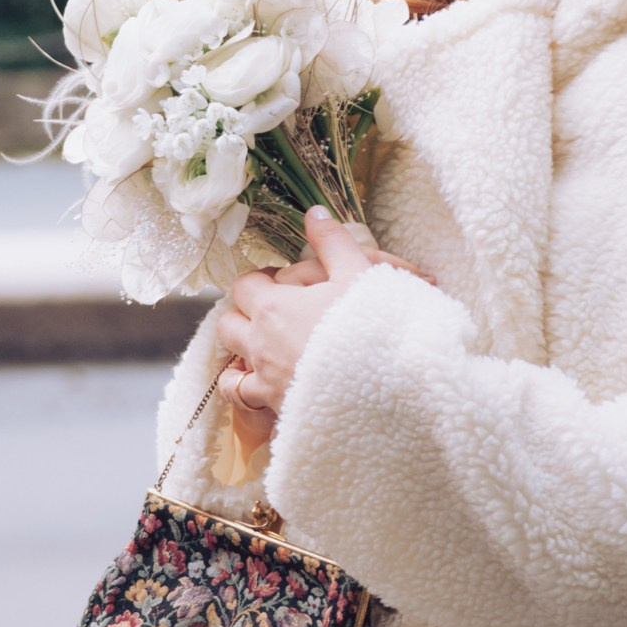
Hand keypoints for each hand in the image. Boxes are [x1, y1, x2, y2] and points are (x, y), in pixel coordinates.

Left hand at [215, 212, 422, 442]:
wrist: (397, 390)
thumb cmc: (376, 329)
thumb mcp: (358, 273)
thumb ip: (332, 242)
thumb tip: (313, 212)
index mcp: (275, 309)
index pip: (245, 285)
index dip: (262, 280)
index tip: (284, 282)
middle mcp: (262, 347)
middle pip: (229, 324)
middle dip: (245, 316)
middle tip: (277, 315)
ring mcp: (267, 384)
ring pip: (231, 369)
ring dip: (244, 357)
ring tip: (271, 353)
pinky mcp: (280, 413)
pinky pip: (247, 404)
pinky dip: (250, 395)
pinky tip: (270, 388)